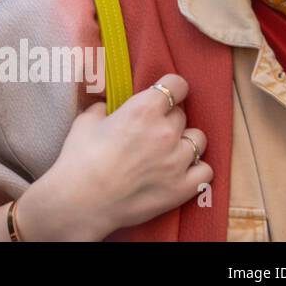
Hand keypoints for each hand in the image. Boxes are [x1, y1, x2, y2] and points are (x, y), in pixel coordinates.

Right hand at [15, 74, 210, 240]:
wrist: (82, 201)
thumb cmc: (79, 159)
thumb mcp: (85, 121)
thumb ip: (104, 108)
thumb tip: (108, 107)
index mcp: (143, 110)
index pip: (176, 85)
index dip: (171, 87)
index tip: (165, 94)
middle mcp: (166, 132)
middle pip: (181, 114)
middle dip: (168, 118)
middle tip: (151, 129)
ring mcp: (178, 161)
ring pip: (198, 140)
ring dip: (184, 142)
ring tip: (168, 151)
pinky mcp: (183, 188)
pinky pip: (206, 171)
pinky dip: (196, 169)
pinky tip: (180, 171)